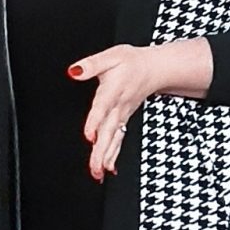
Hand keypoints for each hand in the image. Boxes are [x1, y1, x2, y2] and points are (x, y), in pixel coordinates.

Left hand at [69, 39, 213, 179]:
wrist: (155, 69)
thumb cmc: (132, 62)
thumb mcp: (111, 56)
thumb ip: (91, 65)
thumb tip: (74, 71)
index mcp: (112, 91)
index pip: (102, 108)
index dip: (95, 122)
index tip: (89, 136)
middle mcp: (118, 107)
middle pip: (109, 131)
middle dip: (101, 151)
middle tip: (94, 168)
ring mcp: (122, 116)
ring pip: (114, 139)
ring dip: (106, 157)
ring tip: (98, 173)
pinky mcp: (124, 120)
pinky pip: (119, 140)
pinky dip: (113, 155)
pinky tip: (108, 168)